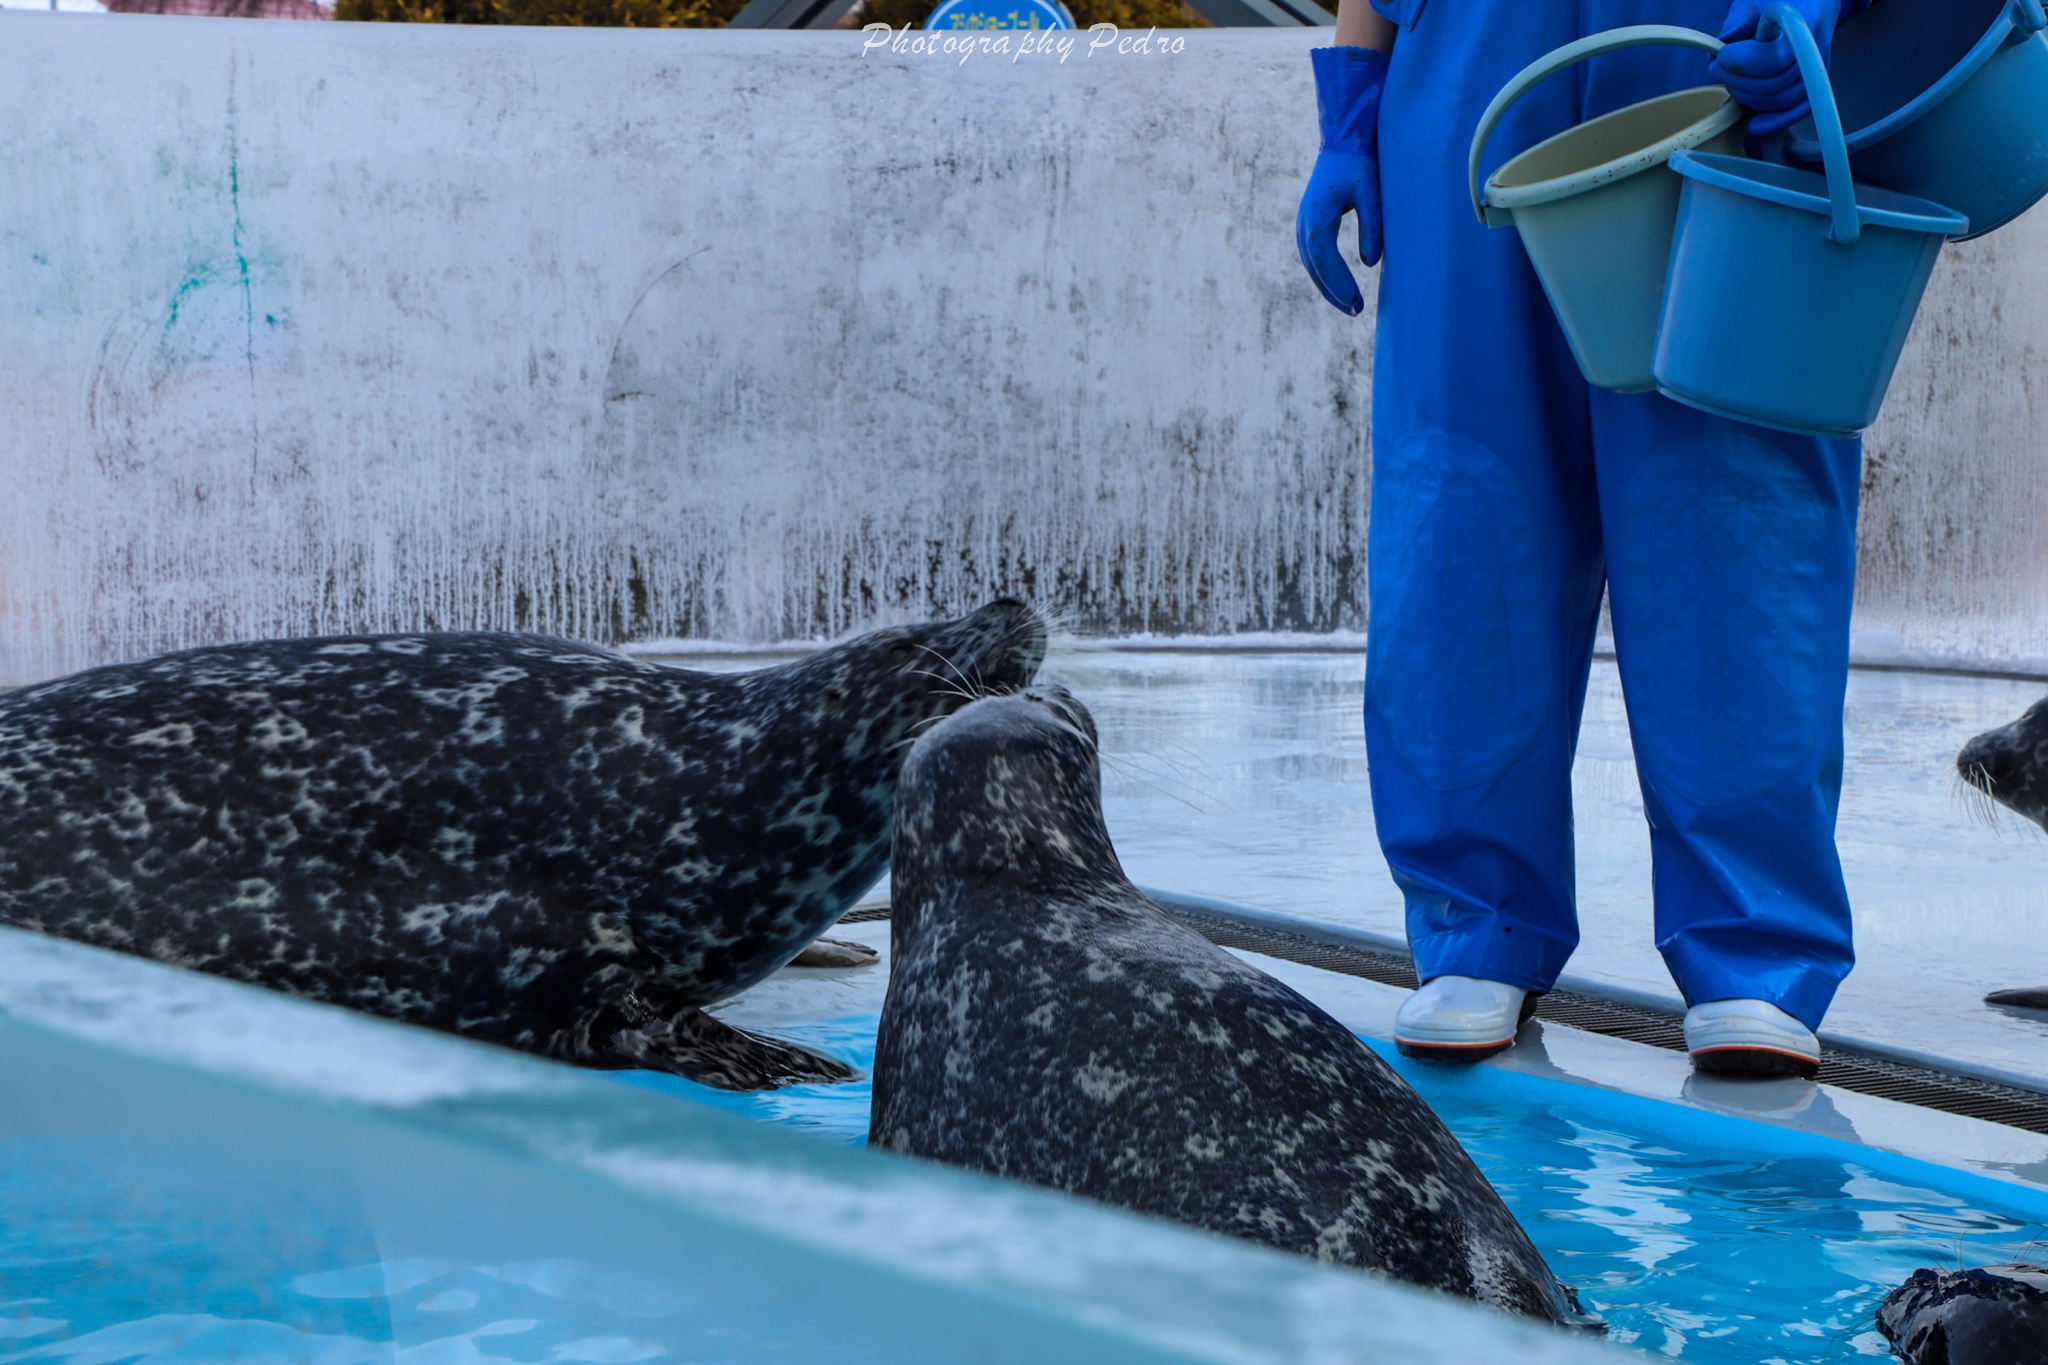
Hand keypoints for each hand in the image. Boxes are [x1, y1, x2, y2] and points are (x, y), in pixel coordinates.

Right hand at [1296, 45, 1389, 316]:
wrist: (1344, 141)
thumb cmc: (1362, 163)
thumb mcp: (1373, 192)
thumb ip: (1373, 225)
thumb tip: (1369, 263)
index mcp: (1318, 214)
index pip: (1324, 257)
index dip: (1339, 282)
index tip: (1357, 301)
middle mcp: (1305, 221)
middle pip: (1314, 266)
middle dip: (1334, 291)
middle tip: (1356, 311)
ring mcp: (1304, 223)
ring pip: (1311, 264)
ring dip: (1328, 286)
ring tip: (1350, 305)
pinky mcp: (1309, 224)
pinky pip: (1313, 257)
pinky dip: (1325, 274)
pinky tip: (1340, 286)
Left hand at [1710, 0, 1867, 136]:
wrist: (1811, 2)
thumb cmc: (1778, 2)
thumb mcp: (1753, 2)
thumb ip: (1736, 23)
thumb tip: (1721, 47)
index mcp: (1799, 26)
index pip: (1771, 59)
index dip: (1740, 63)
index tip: (1722, 54)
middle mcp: (1813, 51)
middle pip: (1773, 84)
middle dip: (1736, 80)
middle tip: (1717, 68)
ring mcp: (1816, 70)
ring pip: (1781, 100)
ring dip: (1747, 98)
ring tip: (1731, 82)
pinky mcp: (1814, 84)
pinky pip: (1798, 111)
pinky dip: (1775, 122)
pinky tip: (1754, 124)